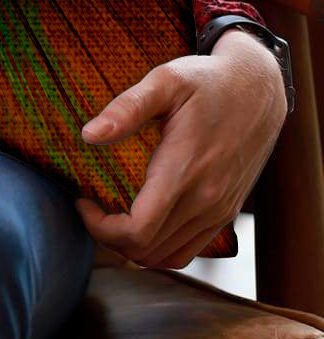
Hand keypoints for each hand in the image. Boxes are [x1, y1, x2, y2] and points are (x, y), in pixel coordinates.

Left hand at [76, 28, 287, 267]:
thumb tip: (89, 135)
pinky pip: (189, 249)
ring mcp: (219, 211)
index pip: (138, 231)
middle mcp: (205, 200)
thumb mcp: (164, 81)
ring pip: (168, 257)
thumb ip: (126, 108)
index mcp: (184, 170)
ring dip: (132, 246)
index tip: (82, 201)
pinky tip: (140, 220)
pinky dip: (158, 247)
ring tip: (109, 214)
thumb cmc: (206, 82)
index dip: (100, 227)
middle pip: (148, 251)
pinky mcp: (226, 212)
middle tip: (89, 206)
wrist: (258, 90)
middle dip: (108, 236)